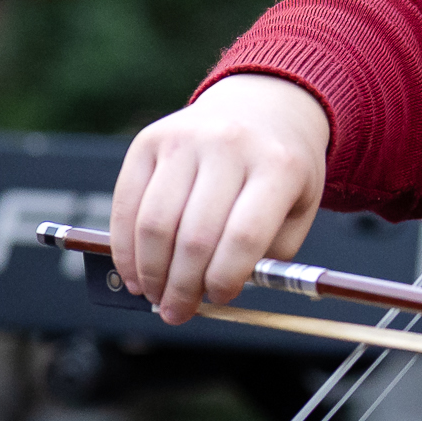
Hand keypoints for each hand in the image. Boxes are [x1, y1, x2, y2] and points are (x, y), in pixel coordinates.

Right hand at [110, 73, 330, 321]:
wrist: (262, 108)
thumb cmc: (278, 172)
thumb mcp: (296, 209)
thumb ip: (266, 256)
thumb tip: (212, 296)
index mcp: (278, 166)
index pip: (244, 235)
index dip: (225, 278)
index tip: (218, 300)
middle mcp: (229, 145)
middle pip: (195, 235)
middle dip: (182, 286)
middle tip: (177, 312)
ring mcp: (185, 139)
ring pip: (154, 223)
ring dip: (150, 273)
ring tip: (156, 297)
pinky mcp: (149, 140)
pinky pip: (127, 203)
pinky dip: (125, 247)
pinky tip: (134, 273)